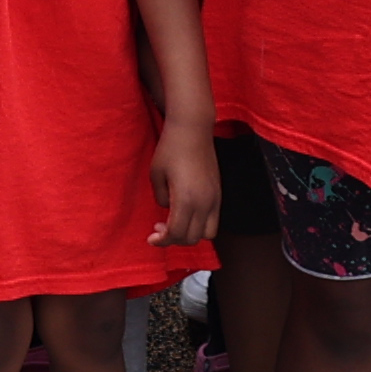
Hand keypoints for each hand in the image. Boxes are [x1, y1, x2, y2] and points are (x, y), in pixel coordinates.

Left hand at [154, 128, 221, 250]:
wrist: (193, 130)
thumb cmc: (170, 149)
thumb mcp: (156, 175)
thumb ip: (160, 198)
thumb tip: (168, 209)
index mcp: (186, 199)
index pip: (176, 233)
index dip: (162, 241)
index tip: (151, 238)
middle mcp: (204, 203)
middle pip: (191, 238)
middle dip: (173, 239)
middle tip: (158, 228)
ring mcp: (215, 199)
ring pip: (207, 234)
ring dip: (190, 235)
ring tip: (175, 223)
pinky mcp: (219, 193)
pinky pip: (214, 221)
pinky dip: (201, 226)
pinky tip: (187, 215)